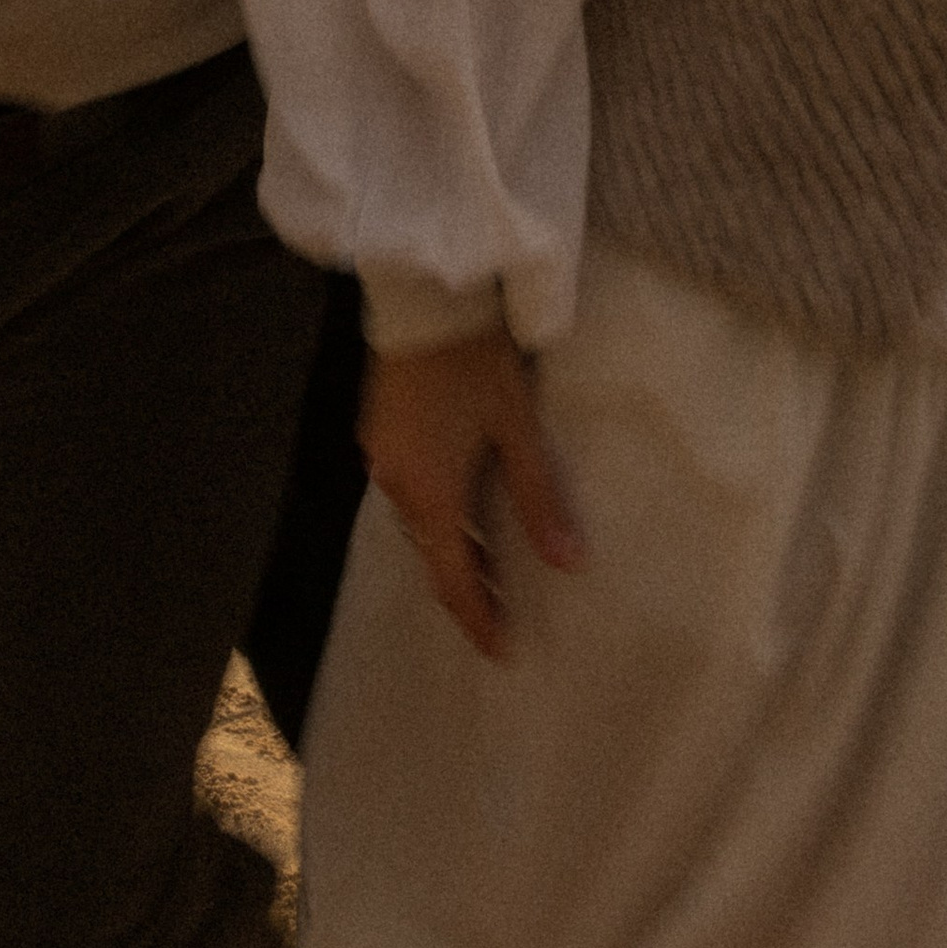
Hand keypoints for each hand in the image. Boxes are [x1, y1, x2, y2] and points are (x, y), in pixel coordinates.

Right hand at [360, 329, 584, 660]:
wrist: (425, 296)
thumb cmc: (477, 360)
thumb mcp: (518, 427)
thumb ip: (539, 497)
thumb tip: (568, 564)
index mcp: (431, 492)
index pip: (453, 578)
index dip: (478, 618)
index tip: (501, 651)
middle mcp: (396, 484)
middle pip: (430, 553)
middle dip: (465, 587)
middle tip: (500, 614)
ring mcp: (381, 457)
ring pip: (416, 523)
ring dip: (449, 548)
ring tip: (487, 568)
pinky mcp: (377, 432)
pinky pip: (406, 491)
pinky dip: (434, 513)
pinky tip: (457, 506)